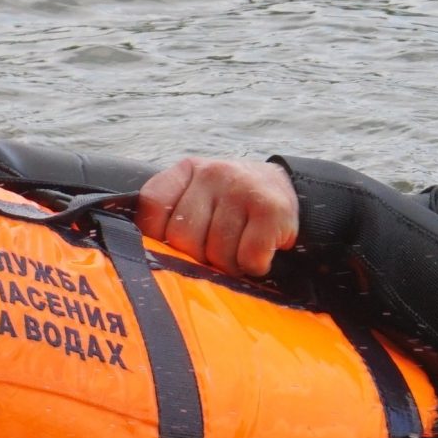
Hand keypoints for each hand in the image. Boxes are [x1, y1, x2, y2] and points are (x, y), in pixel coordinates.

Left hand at [136, 157, 298, 278]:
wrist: (285, 190)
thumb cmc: (230, 205)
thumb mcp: (197, 198)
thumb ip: (172, 219)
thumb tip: (154, 258)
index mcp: (187, 169)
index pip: (153, 207)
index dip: (160, 236)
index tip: (178, 243)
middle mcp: (213, 173)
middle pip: (183, 238)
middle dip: (198, 257)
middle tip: (216, 251)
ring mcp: (242, 188)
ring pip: (218, 254)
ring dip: (229, 266)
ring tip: (240, 250)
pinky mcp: (271, 209)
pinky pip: (249, 259)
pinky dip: (254, 267)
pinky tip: (259, 252)